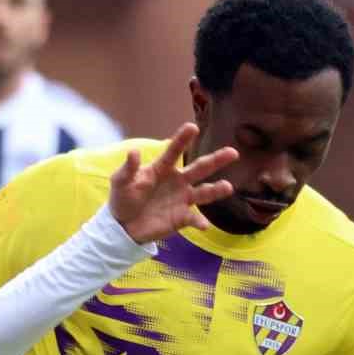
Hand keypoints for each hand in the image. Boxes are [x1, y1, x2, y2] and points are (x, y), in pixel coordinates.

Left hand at [108, 124, 237, 242]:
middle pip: (200, 168)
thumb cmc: (123, 198)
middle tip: (233, 152)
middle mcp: (178, 181)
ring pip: (203, 192)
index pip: (174, 151)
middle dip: (216, 160)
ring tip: (228, 187)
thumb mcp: (121, 181)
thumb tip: (133, 151)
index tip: (193, 128)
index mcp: (162, 168)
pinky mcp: (181, 218)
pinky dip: (199, 222)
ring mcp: (182, 199)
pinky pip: (194, 219)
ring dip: (216, 190)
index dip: (183, 140)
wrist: (123, 226)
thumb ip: (128, 168)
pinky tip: (204, 225)